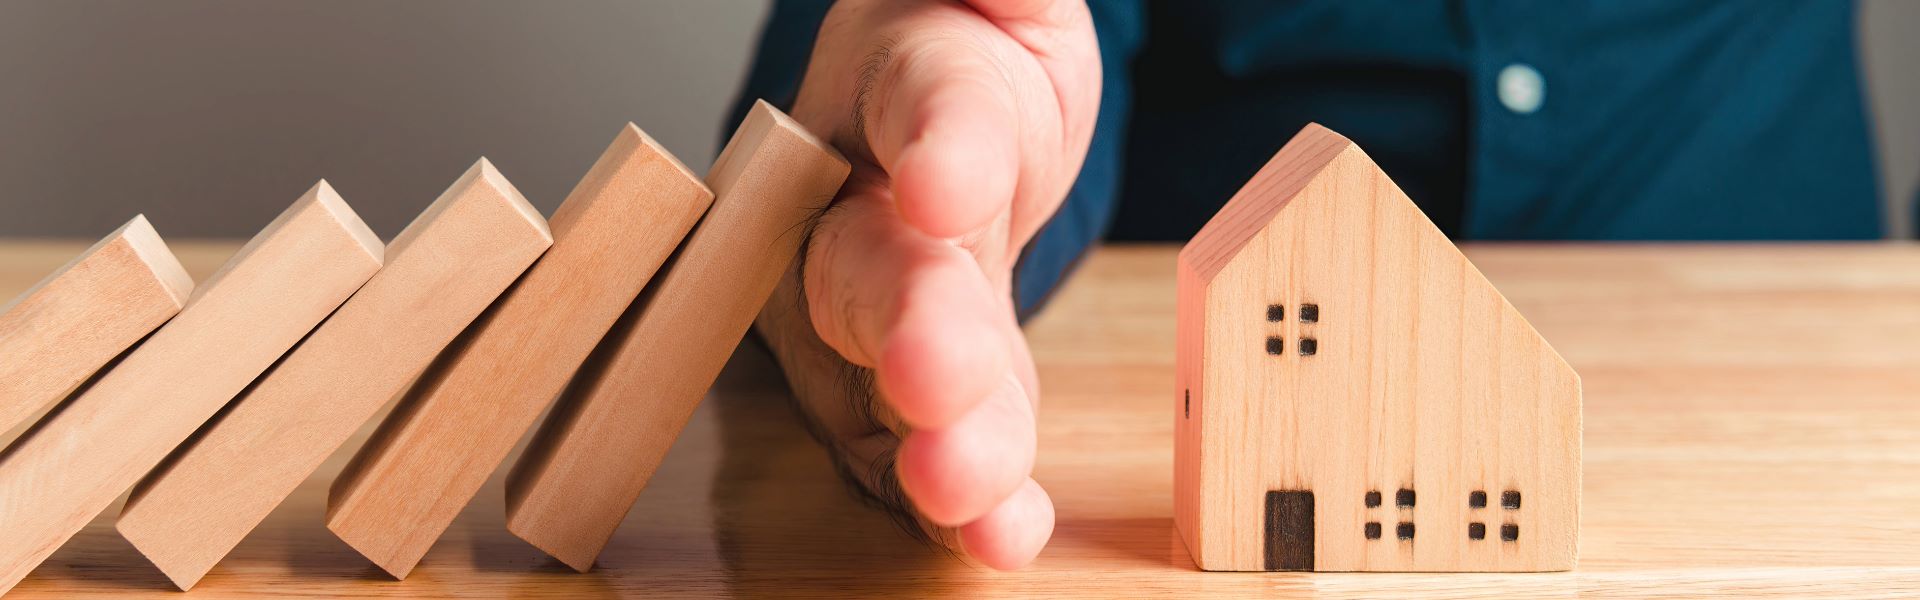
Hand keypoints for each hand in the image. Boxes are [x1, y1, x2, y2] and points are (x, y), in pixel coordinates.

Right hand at [753, 0, 1099, 569]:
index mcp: (897, 75)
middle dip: (908, 328)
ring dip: (928, 439)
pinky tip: (1000, 531)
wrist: (949, 116)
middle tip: (937, 378)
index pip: (919, 103)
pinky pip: (919, 441)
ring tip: (970, 492)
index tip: (946, 186)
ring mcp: (868, 303)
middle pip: (867, 265)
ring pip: (880, 377)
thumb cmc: (973, 47)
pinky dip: (959, 494)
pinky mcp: (907, 380)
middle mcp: (855, 198)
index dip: (936, 150)